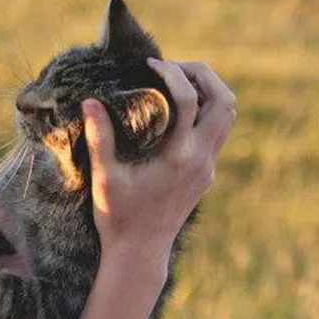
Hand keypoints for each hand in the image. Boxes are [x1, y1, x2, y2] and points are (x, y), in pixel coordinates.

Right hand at [82, 59, 234, 280]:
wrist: (140, 254)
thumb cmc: (118, 217)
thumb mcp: (104, 177)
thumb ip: (99, 138)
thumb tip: (90, 101)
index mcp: (179, 157)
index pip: (190, 100)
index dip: (172, 73)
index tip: (150, 65)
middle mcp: (201, 159)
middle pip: (224, 100)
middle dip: (201, 75)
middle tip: (169, 69)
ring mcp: (208, 166)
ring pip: (227, 114)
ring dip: (208, 91)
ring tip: (174, 83)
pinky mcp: (207, 172)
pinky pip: (218, 130)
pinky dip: (205, 109)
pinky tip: (175, 110)